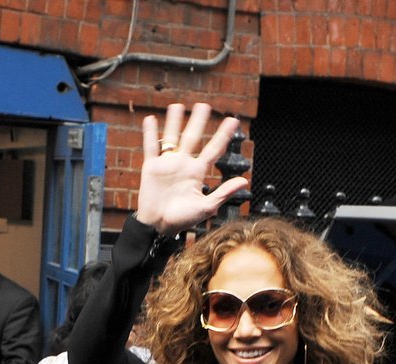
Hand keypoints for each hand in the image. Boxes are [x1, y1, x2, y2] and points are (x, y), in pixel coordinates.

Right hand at [136, 102, 248, 235]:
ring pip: (171, 138)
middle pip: (193, 138)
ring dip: (174, 122)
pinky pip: (151, 147)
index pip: (213, 150)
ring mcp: (167, 164)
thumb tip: (244, 181)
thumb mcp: (206, 207)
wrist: (159, 226)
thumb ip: (223, 192)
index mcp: (197, 172)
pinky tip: (151, 119)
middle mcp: (183, 165)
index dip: (223, 135)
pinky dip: (150, 134)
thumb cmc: (182, 220)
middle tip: (205, 105)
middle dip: (198, 122)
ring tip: (177, 106)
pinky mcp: (152, 167)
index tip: (233, 121)